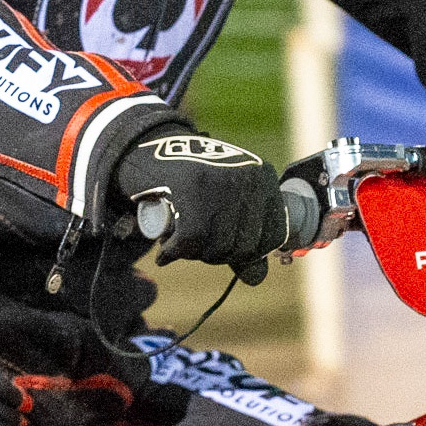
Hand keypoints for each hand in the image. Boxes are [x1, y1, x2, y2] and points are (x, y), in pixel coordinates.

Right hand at [113, 126, 287, 272]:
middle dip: (217, 254)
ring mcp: (222, 179)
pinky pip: (191, 241)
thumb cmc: (192, 183)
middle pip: (244, 247)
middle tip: (196, 241)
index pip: (274, 236)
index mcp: (264, 177)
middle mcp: (249, 176)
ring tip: (181, 238)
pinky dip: (174, 251)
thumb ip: (245, 239)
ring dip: (194, 254)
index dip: (248, 252)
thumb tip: (257, 277)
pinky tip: (167, 249)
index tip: (223, 243)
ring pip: (219, 247)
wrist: (151, 147)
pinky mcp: (193, 185)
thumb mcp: (227, 203)